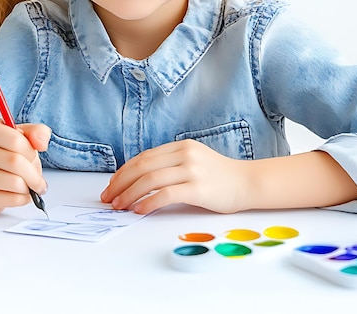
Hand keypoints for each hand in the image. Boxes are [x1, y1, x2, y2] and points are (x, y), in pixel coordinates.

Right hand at [0, 118, 50, 212]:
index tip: (33, 154)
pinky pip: (9, 199)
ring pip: (13, 182)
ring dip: (29, 187)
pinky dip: (22, 199)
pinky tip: (22, 194)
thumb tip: (42, 143)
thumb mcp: (23, 135)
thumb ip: (37, 132)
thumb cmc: (7, 151)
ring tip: (30, 186)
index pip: (15, 140)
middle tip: (39, 180)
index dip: (30, 149)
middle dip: (34, 174)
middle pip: (14, 162)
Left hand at [100, 139, 244, 213]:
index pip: (144, 157)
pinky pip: (165, 194)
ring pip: (150, 179)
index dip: (124, 171)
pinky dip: (148, 202)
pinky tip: (139, 210)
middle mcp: (185, 154)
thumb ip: (171, 164)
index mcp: (181, 146)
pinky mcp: (198, 188)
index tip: (112, 185)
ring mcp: (192, 170)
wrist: (247, 183)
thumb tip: (139, 179)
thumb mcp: (193, 160)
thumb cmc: (219, 176)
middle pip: (143, 166)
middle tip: (109, 197)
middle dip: (121, 183)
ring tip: (119, 206)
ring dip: (130, 194)